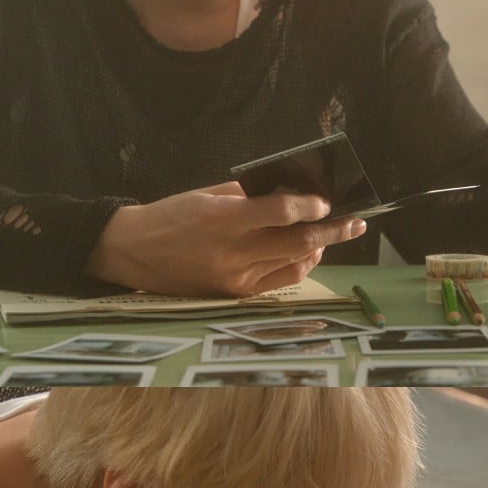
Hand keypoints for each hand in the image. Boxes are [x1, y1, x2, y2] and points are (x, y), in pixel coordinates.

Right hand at [84, 181, 366, 294]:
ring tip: (329, 235)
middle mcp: (233, 253)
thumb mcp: (205, 195)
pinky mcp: (235, 295)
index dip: (308, 207)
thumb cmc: (169, 216)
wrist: (132, 253)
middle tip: (355, 222)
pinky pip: (279, 281)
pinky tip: (305, 252)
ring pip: (294, 265)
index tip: (325, 202)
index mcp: (222, 220)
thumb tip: (286, 192)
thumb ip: (246, 195)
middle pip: (297, 243)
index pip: (279, 213)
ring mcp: (236, 278)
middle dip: (332, 231)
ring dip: (318, 249)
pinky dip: (297, 265)